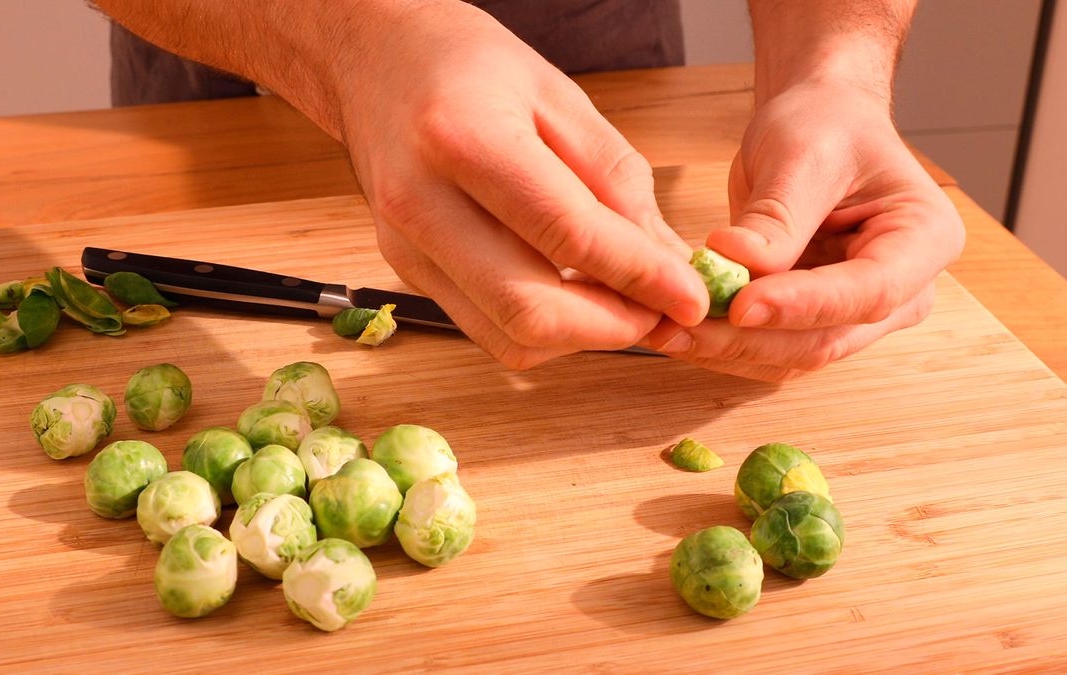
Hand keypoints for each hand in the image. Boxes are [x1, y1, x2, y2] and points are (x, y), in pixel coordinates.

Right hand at [330, 1, 706, 367]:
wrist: (374, 60)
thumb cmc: (466, 65)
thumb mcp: (558, 96)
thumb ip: (616, 183)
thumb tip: (666, 260)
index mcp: (463, 140)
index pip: (569, 236)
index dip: (641, 278)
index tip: (692, 296)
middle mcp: (422, 204)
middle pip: (530, 310)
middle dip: (613, 326)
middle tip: (661, 311)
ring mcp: (406, 247)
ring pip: (507, 337)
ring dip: (580, 337)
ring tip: (622, 304)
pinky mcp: (405, 271)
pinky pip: (485, 329)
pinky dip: (542, 330)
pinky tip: (573, 297)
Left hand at [641, 80, 964, 379]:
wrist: (815, 124)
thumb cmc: (825, 125)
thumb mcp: (802, 153)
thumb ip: (777, 216)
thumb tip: (737, 264)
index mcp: (924, 240)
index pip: (868, 291)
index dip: (802, 306)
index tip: (741, 305)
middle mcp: (902, 291)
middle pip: (827, 338)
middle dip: (750, 338)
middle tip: (680, 328)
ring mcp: (856, 314)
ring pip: (793, 355)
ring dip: (727, 350)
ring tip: (666, 331)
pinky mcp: (812, 323)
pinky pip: (769, 348)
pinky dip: (722, 344)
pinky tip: (678, 330)